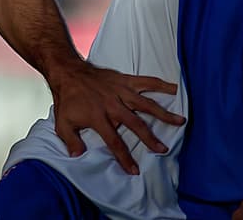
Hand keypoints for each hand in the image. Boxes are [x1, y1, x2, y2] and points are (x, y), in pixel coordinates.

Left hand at [48, 61, 184, 175]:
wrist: (68, 72)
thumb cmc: (67, 99)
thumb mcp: (62, 124)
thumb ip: (70, 141)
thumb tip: (78, 156)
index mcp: (98, 117)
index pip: (114, 142)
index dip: (125, 158)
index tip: (134, 170)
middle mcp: (113, 105)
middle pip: (135, 124)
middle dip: (150, 139)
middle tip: (163, 150)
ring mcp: (121, 91)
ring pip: (146, 103)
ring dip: (163, 113)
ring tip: (180, 121)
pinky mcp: (125, 80)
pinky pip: (146, 82)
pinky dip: (161, 84)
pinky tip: (174, 88)